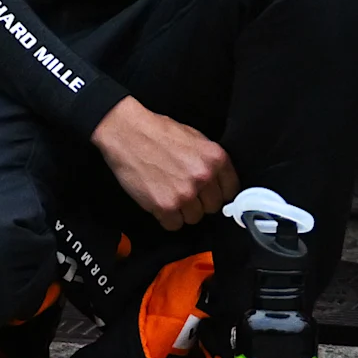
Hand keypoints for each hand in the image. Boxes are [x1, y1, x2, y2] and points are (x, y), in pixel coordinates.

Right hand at [93, 96, 235, 228]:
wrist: (127, 133)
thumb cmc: (157, 133)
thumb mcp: (195, 138)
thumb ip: (210, 162)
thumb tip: (219, 182)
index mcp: (215, 158)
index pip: (231, 191)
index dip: (218, 192)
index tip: (209, 193)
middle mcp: (203, 177)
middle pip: (212, 207)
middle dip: (199, 201)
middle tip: (183, 189)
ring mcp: (185, 193)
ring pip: (194, 218)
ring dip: (182, 210)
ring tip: (168, 192)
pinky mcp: (165, 206)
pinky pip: (174, 225)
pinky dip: (166, 217)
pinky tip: (158, 199)